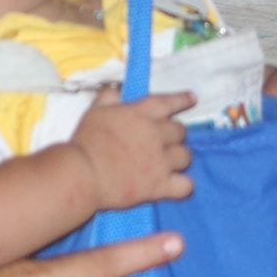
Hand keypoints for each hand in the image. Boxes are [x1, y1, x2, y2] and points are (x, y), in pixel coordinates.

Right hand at [69, 91, 196, 210]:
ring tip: (170, 162)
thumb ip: (108, 98)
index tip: (192, 98)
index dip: (182, 100)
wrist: (83, 173)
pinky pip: (186, 185)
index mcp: (142, 113)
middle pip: (180, 131)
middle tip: (165, 141)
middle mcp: (156, 134)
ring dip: (180, 158)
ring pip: (186, 156)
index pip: (169, 102)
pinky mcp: (159, 185)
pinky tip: (177, 185)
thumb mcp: (94, 111)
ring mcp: (161, 161)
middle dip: (175, 135)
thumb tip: (117, 91)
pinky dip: (184, 185)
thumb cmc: (86, 141)